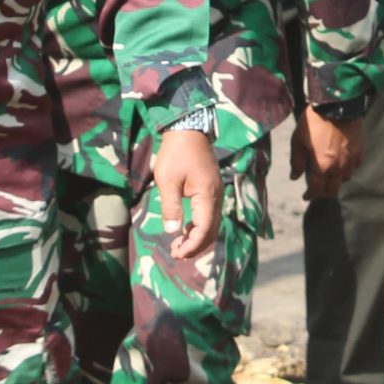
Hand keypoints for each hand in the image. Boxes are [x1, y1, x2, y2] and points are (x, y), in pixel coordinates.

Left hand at [153, 127, 222, 257]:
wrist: (188, 129)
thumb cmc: (175, 153)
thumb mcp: (167, 180)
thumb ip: (171, 207)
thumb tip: (172, 231)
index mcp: (207, 196)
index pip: (204, 230)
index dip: (191, 245)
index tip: (176, 254)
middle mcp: (216, 197)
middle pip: (211, 230)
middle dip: (195, 246)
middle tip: (176, 254)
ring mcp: (216, 193)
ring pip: (212, 224)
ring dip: (197, 237)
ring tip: (178, 245)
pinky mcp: (211, 189)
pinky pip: (209, 214)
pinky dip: (199, 226)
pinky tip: (185, 229)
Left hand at [292, 106, 363, 199]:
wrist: (337, 104)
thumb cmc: (314, 121)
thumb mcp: (299, 140)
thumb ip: (297, 161)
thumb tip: (295, 177)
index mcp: (322, 166)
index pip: (316, 189)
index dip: (310, 195)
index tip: (306, 196)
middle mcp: (338, 167)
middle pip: (333, 189)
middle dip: (324, 191)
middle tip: (318, 188)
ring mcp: (351, 160)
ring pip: (345, 179)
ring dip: (337, 180)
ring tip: (331, 174)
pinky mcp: (360, 151)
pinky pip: (355, 166)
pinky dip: (348, 168)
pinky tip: (343, 163)